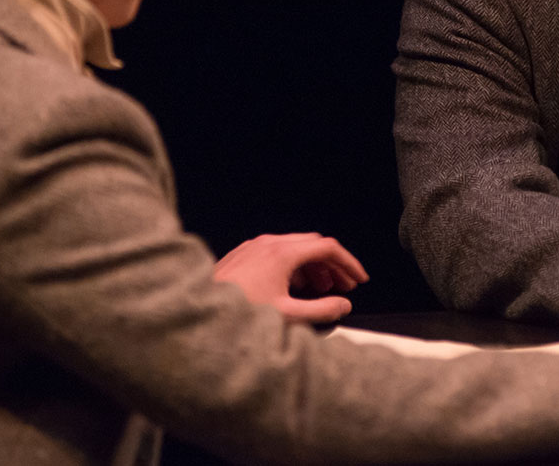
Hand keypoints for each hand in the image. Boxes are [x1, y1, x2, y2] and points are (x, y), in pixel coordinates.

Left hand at [213, 232, 368, 323]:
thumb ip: (321, 310)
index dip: (349, 263)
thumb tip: (343, 305)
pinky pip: (278, 252)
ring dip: (314, 266)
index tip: (359, 278)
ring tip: (323, 287)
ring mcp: (255, 247)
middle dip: (332, 265)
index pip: (328, 248)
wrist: (199, 312)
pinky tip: (296, 286)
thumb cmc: (238, 313)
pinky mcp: (244, 255)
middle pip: (313, 245)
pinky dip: (295, 265)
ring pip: (296, 247)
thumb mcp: (287, 315)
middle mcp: (269, 244)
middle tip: (345, 285)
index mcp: (283, 254)